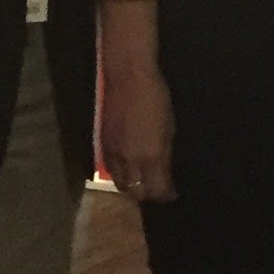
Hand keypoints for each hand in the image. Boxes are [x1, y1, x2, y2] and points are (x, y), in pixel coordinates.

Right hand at [101, 59, 175, 201]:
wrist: (127, 78)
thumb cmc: (155, 99)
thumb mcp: (169, 128)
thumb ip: (165, 155)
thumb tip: (166, 175)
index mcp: (151, 156)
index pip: (157, 190)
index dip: (166, 195)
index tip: (172, 193)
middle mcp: (130, 161)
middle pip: (136, 193)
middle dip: (148, 195)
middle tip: (157, 189)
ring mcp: (113, 155)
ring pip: (120, 186)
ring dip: (132, 188)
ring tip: (142, 182)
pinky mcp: (102, 146)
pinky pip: (109, 171)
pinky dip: (119, 176)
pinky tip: (127, 170)